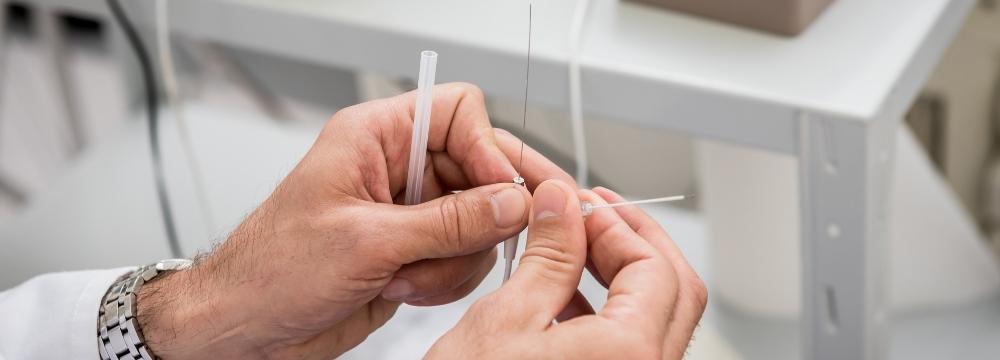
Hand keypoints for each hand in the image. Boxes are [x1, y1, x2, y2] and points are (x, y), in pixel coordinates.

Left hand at [134, 83, 571, 358]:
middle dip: (481, 216)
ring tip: (410, 277)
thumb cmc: (273, 270)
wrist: (247, 327)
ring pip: (480, 220)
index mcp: (375, 137)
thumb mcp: (367, 241)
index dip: (487, 150)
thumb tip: (511, 202)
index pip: (460, 113)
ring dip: (456, 259)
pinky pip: (464, 256)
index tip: (500, 194)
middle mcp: (397, 168)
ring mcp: (409, 212)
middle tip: (500, 241)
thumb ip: (449, 221)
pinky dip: (447, 280)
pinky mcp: (414, 250)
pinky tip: (405, 290)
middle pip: (480, 169)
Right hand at [426, 180, 706, 358]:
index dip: (617, 225)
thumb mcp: (506, 319)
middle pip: (673, 292)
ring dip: (624, 275)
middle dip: (634, 243)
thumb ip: (548, 253)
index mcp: (630, 356)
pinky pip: (633, 349)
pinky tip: (567, 293)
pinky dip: (610, 313)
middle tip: (592, 213)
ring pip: (658, 319)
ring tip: (575, 244)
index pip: (654, 267)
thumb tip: (563, 205)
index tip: (579, 205)